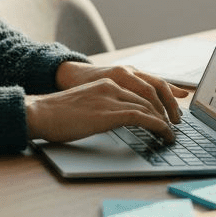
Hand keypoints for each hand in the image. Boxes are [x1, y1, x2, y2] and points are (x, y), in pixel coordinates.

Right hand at [24, 62, 191, 143]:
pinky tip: (164, 135)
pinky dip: (158, 126)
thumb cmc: (58, 114)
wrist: (40, 113)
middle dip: (167, 112)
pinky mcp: (109, 113)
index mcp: (107, 81)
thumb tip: (120, 120)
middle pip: (151, 95)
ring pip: (149, 106)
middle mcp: (112, 85)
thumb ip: (104, 106)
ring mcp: (111, 97)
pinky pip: (142, 117)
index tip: (172, 109)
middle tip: (176, 126)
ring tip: (172, 135)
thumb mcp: (86, 104)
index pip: (144, 87)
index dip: (162, 98)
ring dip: (165, 122)